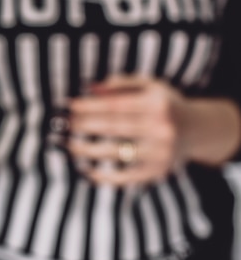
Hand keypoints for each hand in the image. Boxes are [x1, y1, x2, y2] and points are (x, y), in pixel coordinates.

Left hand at [66, 75, 187, 185]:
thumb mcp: (149, 85)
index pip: (115, 105)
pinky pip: (126, 176)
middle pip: (113, 127)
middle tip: (63, 125)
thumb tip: (90, 87)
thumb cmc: (163, 103)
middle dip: (84, 125)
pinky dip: (104, 176)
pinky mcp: (157, 171)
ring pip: (115, 152)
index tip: (69, 105)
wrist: (196, 130)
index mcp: (157, 104)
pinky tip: (86, 170)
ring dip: (87, 149)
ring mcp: (160, 152)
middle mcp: (161, 128)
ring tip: (69, 145)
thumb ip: (120, 83)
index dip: (89, 106)